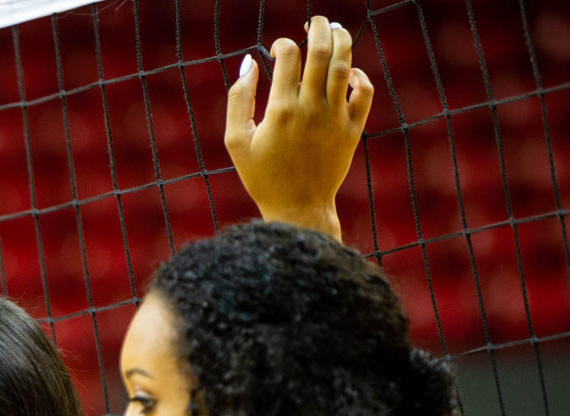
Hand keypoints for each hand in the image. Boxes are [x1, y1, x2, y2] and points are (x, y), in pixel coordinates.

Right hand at [226, 14, 374, 241]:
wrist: (297, 209)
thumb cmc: (262, 177)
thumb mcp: (236, 142)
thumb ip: (238, 100)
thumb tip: (250, 63)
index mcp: (281, 111)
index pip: (289, 56)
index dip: (283, 44)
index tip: (278, 50)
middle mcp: (311, 109)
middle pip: (321, 51)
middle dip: (319, 28)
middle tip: (315, 21)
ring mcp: (335, 118)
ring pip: (344, 65)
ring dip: (342, 41)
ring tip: (335, 31)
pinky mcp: (352, 129)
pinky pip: (363, 91)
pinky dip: (358, 75)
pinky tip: (348, 72)